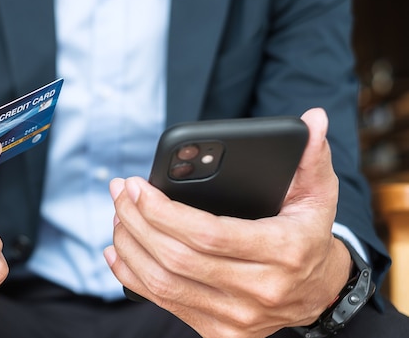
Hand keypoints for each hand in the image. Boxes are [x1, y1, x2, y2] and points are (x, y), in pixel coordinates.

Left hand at [104, 108, 352, 337]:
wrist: (317, 292)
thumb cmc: (308, 234)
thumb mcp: (318, 193)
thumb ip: (311, 156)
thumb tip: (313, 119)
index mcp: (283, 252)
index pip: (207, 234)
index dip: (163, 211)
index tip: (136, 185)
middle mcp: (259, 291)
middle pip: (177, 258)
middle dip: (137, 221)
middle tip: (120, 192)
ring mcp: (237, 318)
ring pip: (163, 282)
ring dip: (129, 245)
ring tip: (118, 215)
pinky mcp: (218, 332)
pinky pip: (163, 302)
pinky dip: (132, 275)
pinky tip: (118, 251)